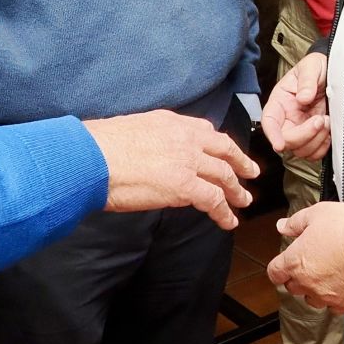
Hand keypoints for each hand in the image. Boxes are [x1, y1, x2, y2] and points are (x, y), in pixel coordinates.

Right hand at [82, 111, 259, 231]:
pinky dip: (224, 212)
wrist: (92, 158)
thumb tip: (149, 153)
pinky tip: (228, 221)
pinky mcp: (185, 185)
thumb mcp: (131, 130)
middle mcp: (185, 137)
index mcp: (170, 122)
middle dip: (240, 162)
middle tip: (251, 172)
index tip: (227, 151)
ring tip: (243, 201)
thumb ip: (150, 139)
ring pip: (223, 175)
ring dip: (236, 190)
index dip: (220, 144)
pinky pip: (214, 200)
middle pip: (223, 150)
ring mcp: (188, 161)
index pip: (205, 131)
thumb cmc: (99, 148)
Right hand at [262, 52, 329, 158]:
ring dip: (316, 140)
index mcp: (280, 102)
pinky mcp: (313, 137)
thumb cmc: (316, 68)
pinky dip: (322, 147)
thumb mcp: (311, 67)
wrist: (333, 73)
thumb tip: (303, 98)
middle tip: (321, 119)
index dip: (272, 135)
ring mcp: (300, 130)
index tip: (279, 144)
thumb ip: (307, 80)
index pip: (269, 121)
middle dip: (305, 135)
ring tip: (326, 120)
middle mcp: (287, 119)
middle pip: (286, 141)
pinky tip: (329, 132)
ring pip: (300, 151)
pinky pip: (314, 153)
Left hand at [267, 201, 343, 312]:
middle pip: (292, 287)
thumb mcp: (316, 214)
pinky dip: (335, 300)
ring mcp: (325, 295)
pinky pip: (334, 308)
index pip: (275, 272)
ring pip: (311, 300)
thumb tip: (281, 226)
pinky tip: (342, 287)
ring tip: (327, 276)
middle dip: (297, 277)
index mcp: (295, 261)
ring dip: (315, 290)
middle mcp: (306, 282)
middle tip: (311, 264)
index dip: (279, 268)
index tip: (285, 263)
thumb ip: (295, 223)